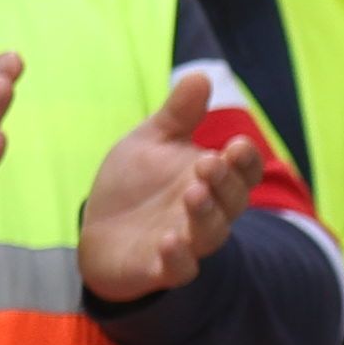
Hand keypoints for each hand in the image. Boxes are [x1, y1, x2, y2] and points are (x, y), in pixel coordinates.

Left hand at [73, 70, 255, 304]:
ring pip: (211, 233)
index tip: (235, 144)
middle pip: (232, 201)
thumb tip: (200, 75)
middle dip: (224, 182)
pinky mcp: (161, 268)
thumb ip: (177, 115)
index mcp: (212, 180)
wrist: (99, 230)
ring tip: (193, 193)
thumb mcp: (152, 142)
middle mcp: (208, 212)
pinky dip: (178, 257)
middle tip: (207, 163)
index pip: (242, 171)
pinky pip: (180, 268)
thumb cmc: (135, 183)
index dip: (244, 161)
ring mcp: (187, 242)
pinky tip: (170, 241)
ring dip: (205, 214)